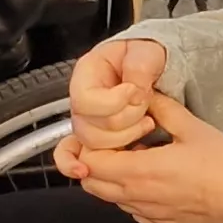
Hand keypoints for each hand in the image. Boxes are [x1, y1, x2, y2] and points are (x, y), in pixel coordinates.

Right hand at [56, 38, 167, 159]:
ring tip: (144, 123)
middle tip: (144, 107)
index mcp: (87, 73)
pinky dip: (73, 164)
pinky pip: (72, 155)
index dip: (113, 102)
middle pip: (88, 127)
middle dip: (124, 121)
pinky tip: (83, 170)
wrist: (150, 66)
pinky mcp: (95, 136)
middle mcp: (81, 99)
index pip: (86, 100)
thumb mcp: (146, 52)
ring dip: (124, 138)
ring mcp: (87, 119)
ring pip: (92, 144)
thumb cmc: (144, 56)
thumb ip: (139, 69)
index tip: (134, 91)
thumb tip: (134, 92)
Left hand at [60, 91, 222, 222]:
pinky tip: (158, 182)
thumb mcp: (193, 128)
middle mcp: (139, 199)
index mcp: (140, 172)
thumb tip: (144, 95)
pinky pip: (136, 213)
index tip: (105, 134)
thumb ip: (162, 109)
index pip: (89, 163)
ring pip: (113, 200)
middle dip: (96, 163)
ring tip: (142, 160)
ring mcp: (151, 217)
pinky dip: (135, 197)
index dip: (89, 147)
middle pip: (93, 184)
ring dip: (116, 180)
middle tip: (118, 145)